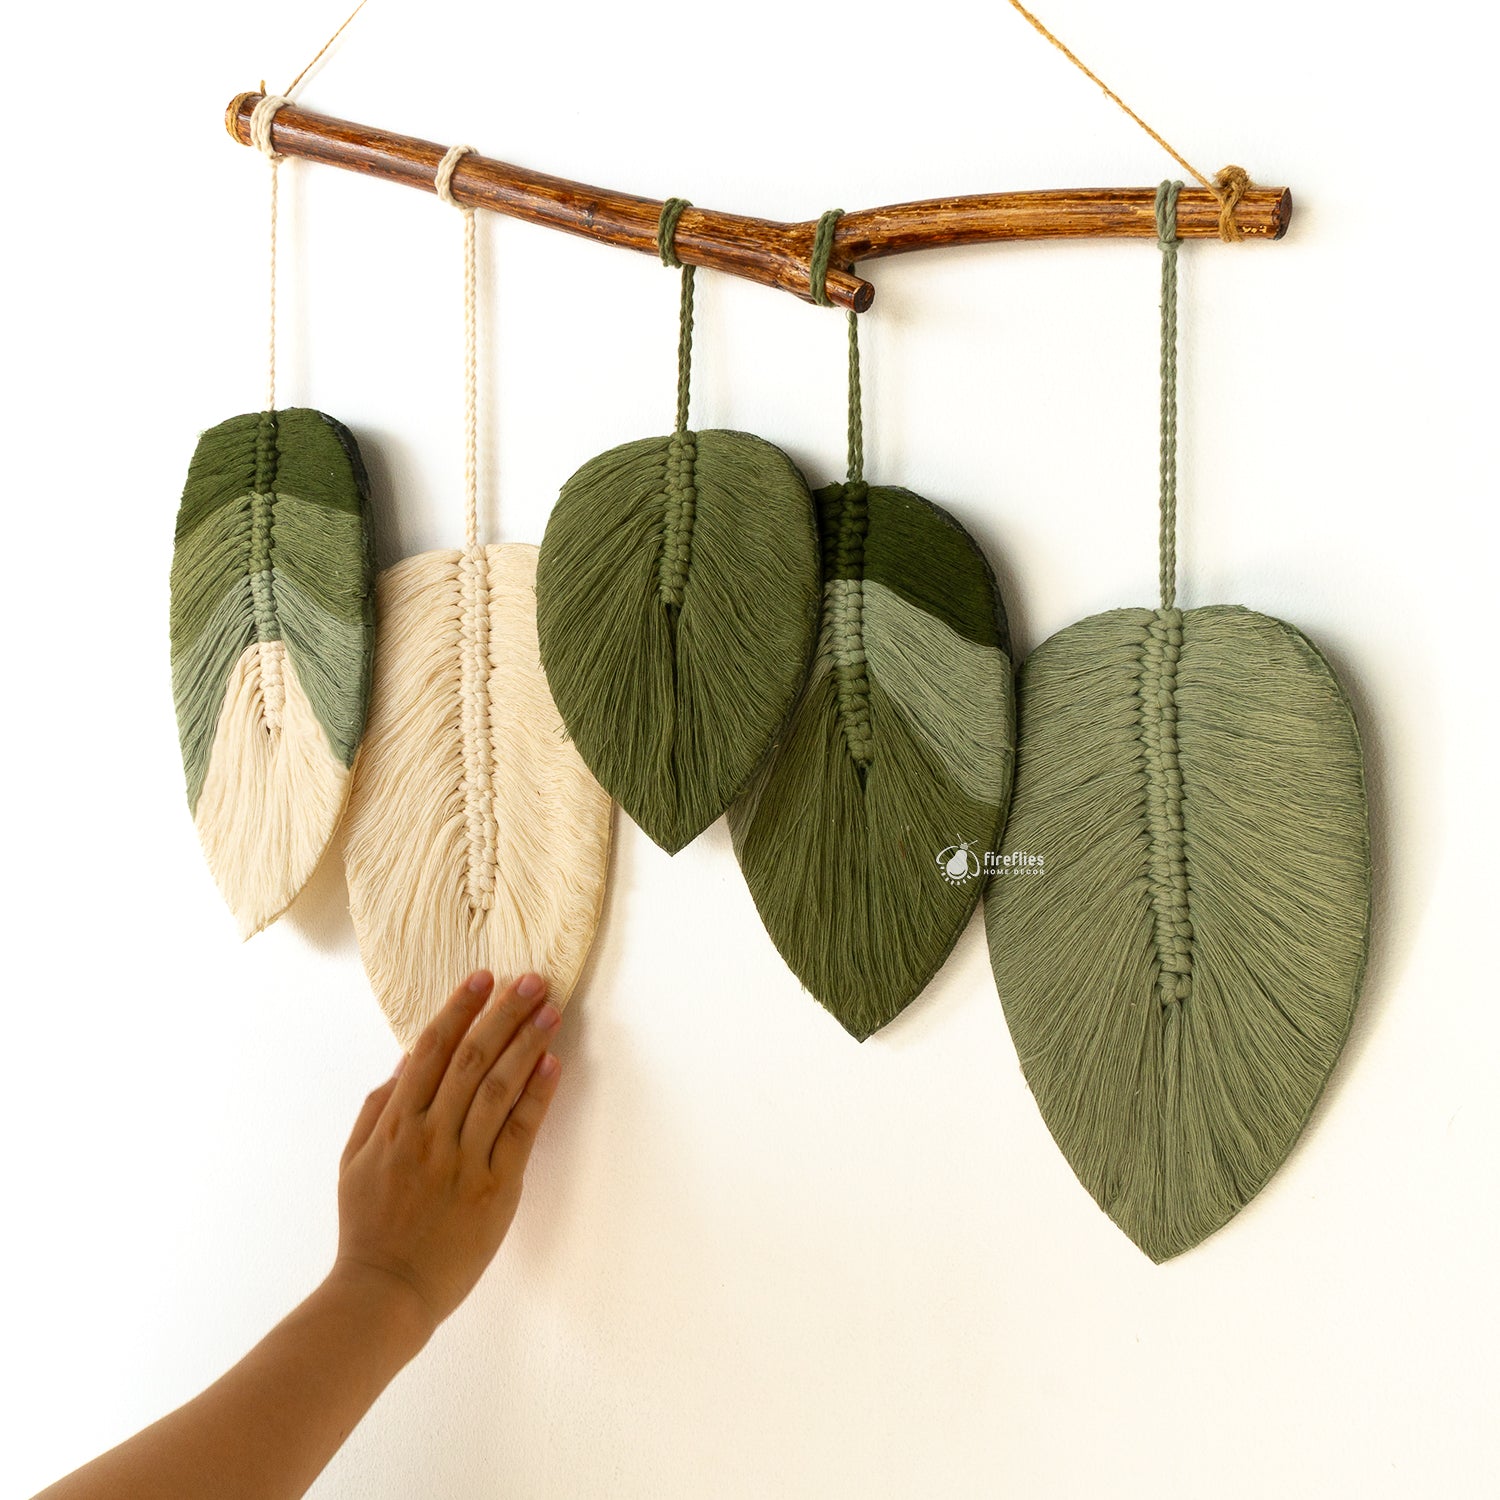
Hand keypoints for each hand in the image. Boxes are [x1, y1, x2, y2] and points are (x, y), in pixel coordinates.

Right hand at [328, 971, 562, 1339]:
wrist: (385, 1293)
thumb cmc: (367, 1227)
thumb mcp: (353, 1161)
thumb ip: (378, 1107)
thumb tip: (407, 1060)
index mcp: (394, 1123)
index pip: (431, 1050)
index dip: (459, 1009)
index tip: (482, 978)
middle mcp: (429, 1135)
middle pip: (472, 1058)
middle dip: (503, 1013)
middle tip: (530, 980)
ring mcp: (463, 1161)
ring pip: (499, 1087)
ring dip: (527, 1043)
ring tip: (549, 1011)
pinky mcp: (494, 1189)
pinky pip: (520, 1131)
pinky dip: (538, 1095)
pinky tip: (553, 1063)